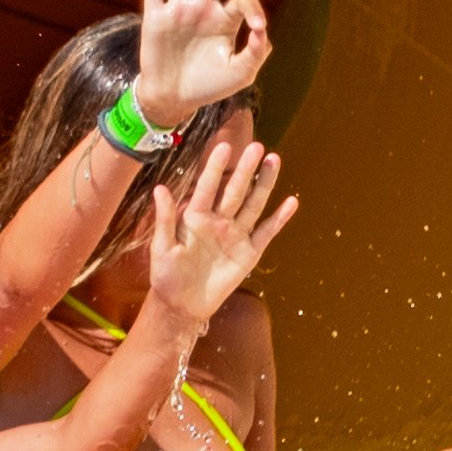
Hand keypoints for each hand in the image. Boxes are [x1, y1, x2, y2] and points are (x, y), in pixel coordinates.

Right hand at [130, 0, 271, 131]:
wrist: (174, 99)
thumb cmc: (209, 86)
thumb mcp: (239, 74)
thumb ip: (255, 53)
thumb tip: (261, 29)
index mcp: (225, 18)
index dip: (253, 8)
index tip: (257, 26)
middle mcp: (203, 7)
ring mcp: (179, 8)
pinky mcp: (155, 14)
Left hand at [138, 130, 297, 326]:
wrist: (182, 304)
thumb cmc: (166, 275)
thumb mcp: (161, 247)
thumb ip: (164, 219)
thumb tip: (160, 189)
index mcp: (195, 217)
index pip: (207, 187)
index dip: (215, 168)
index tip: (224, 146)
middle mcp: (218, 221)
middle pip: (235, 190)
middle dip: (246, 169)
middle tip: (257, 147)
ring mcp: (236, 235)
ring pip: (253, 204)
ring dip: (264, 184)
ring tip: (274, 160)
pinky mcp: (249, 253)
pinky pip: (266, 232)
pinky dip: (279, 218)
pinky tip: (291, 201)